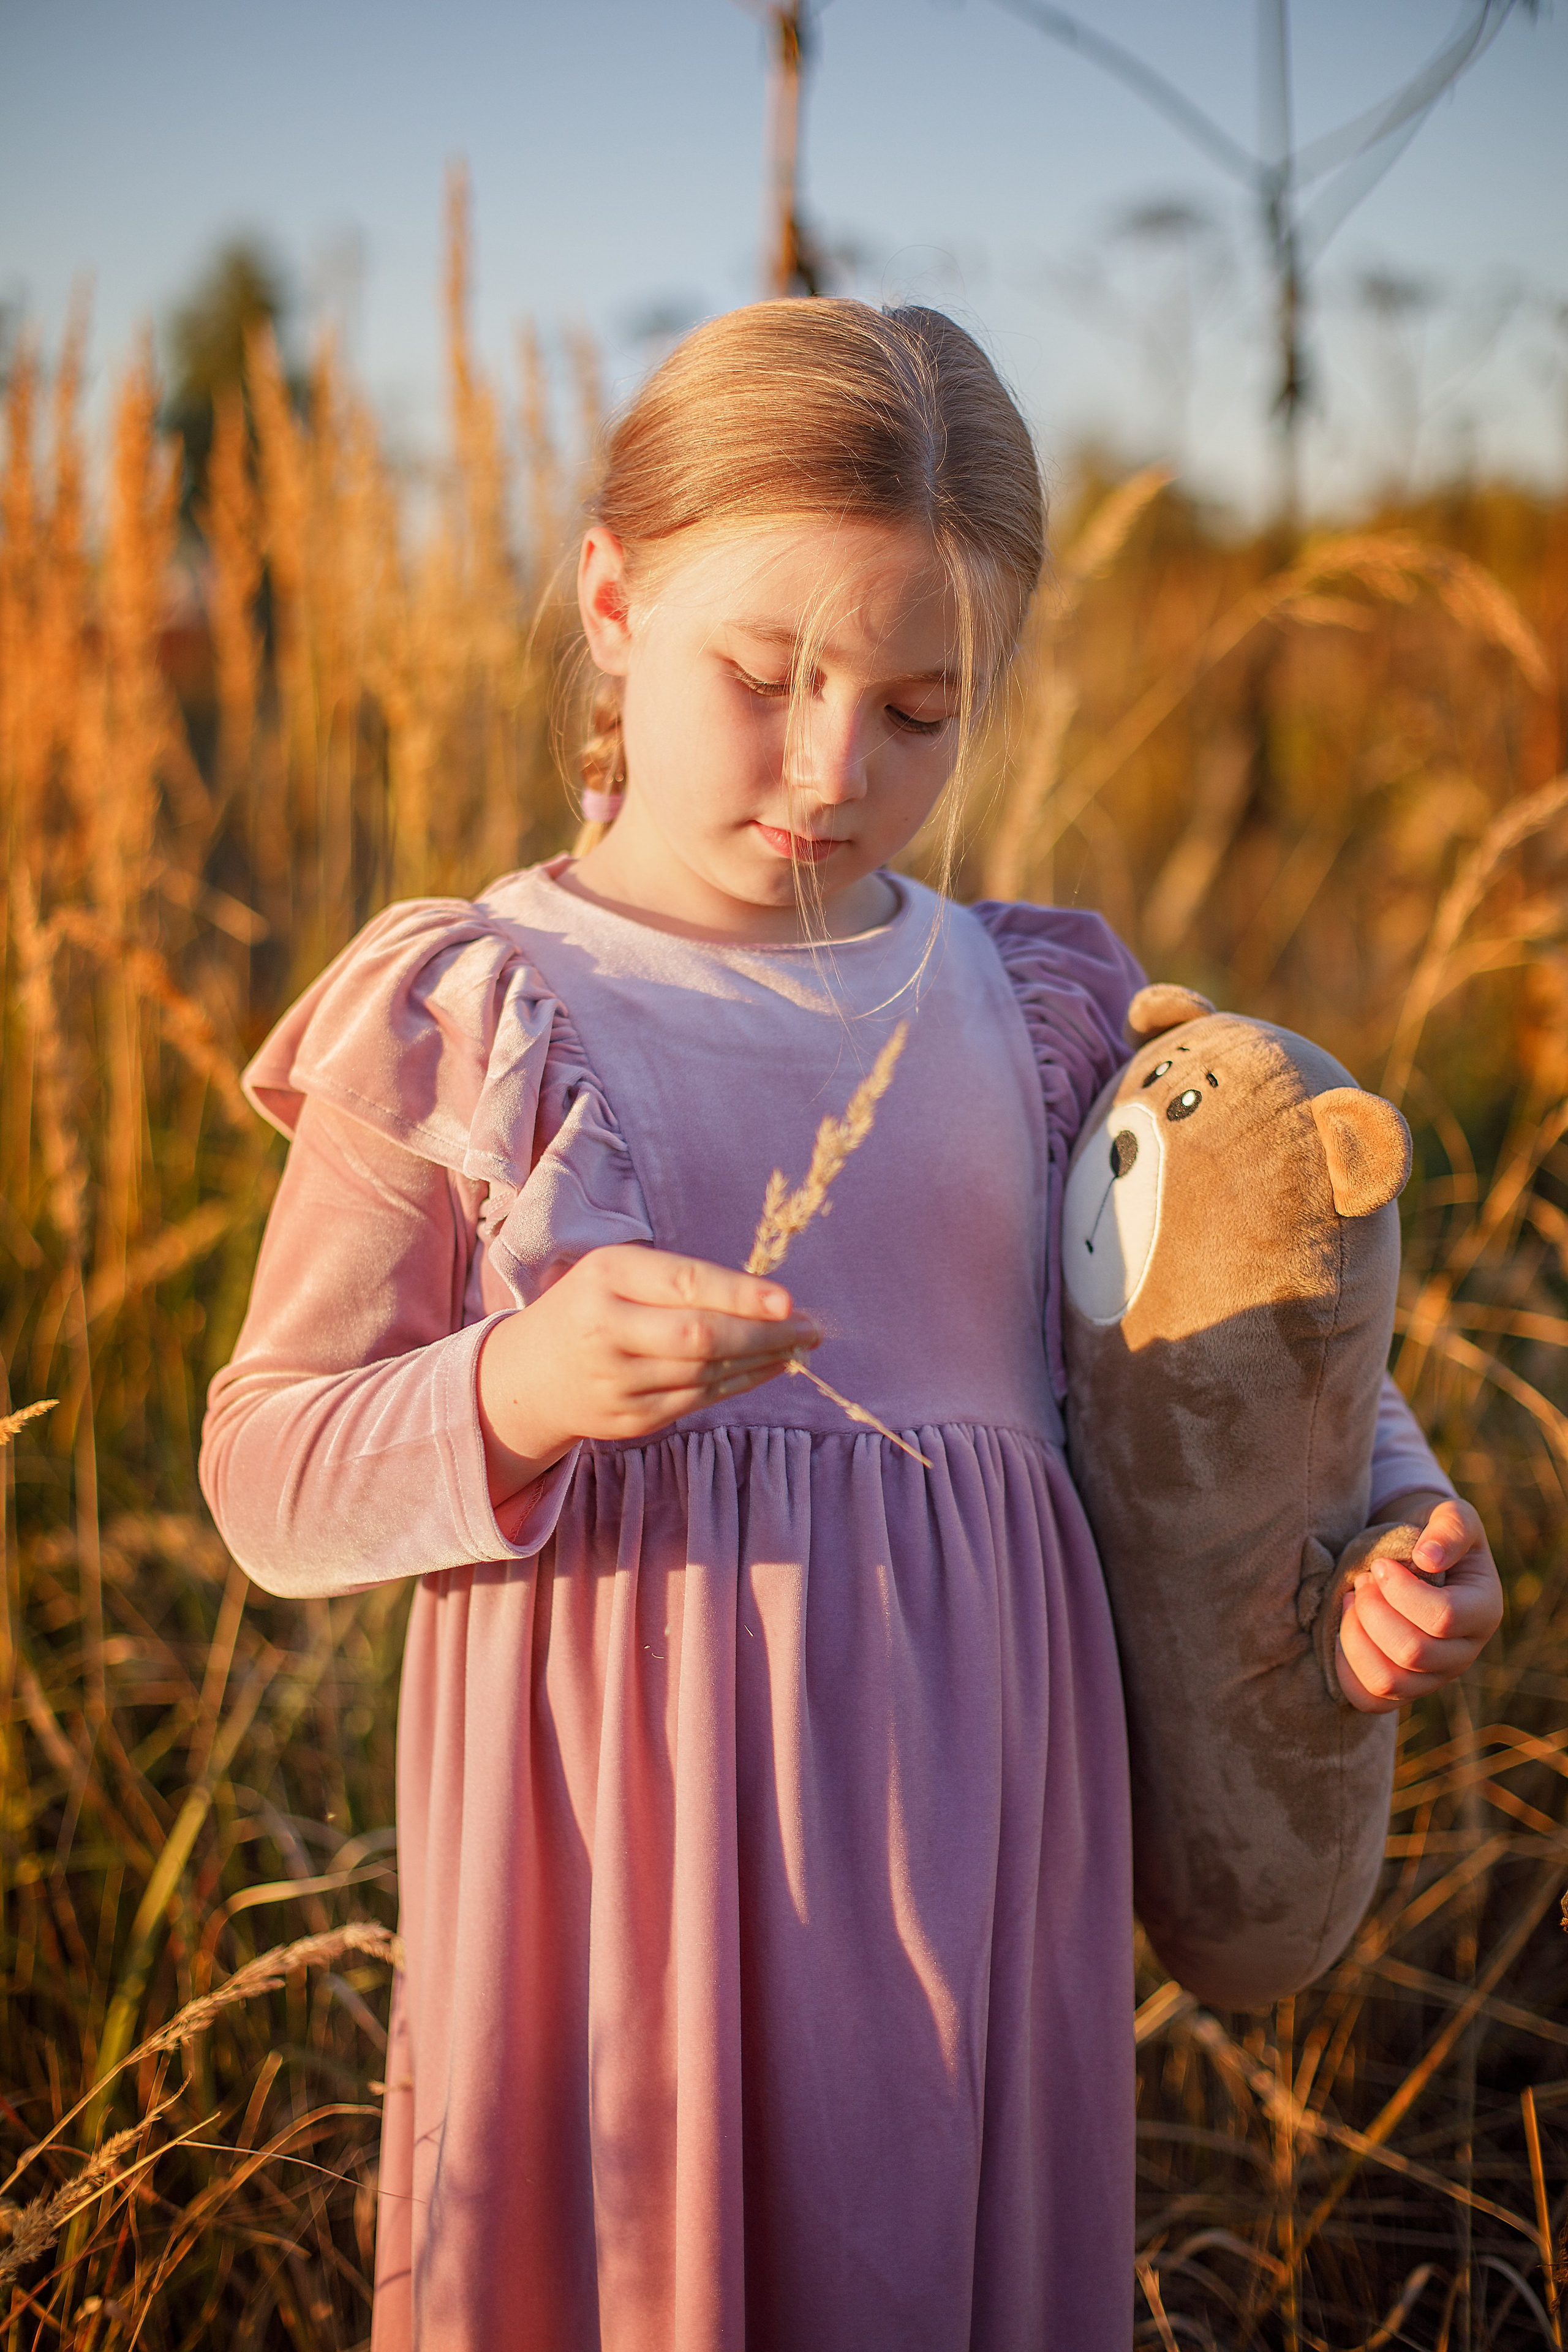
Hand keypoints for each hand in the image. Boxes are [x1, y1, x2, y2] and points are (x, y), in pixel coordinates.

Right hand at [476, 1244, 819, 1502]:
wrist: (528, 1377)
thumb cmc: (590, 1306)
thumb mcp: (617, 1273)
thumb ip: (679, 1280)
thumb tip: (767, 1299)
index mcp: (605, 1277)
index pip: (685, 1285)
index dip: (742, 1295)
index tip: (789, 1301)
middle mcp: (606, 1330)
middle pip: (702, 1336)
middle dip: (765, 1334)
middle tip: (811, 1327)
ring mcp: (616, 1382)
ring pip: (707, 1373)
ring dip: (762, 1360)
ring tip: (799, 1345)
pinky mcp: (630, 1420)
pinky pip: (699, 1401)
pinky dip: (740, 1383)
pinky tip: (769, 1368)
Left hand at [1336, 1493, 1502, 1713]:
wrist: (1416, 1560)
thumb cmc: (1433, 1537)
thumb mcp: (1451, 1516)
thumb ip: (1449, 1527)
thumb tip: (1427, 1557)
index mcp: (1484, 1612)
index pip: (1444, 1618)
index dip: (1401, 1591)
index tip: (1380, 1565)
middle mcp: (1463, 1654)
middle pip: (1413, 1653)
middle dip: (1374, 1611)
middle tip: (1362, 1580)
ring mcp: (1432, 1678)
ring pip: (1390, 1681)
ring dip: (1356, 1635)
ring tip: (1351, 1601)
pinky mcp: (1401, 1691)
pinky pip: (1369, 1699)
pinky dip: (1347, 1666)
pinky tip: (1343, 1628)